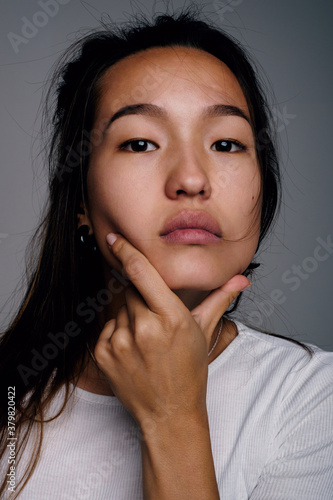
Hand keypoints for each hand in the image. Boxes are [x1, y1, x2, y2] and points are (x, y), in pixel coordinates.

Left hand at [94, 233, 249, 430]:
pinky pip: (106, 328)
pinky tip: (133, 349)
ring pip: (117, 309)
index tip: (114, 237)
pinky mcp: (103, 355)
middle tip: (155, 319)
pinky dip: (117, 333)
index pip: (142, 272)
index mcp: (171, 318)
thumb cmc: (190, 370)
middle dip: (140, 297)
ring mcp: (120, 343)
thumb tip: (242, 278)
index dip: (126, 250)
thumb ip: (220, 299)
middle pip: (129, 291)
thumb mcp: (204, 332)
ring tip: (146, 339)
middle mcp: (143, 328)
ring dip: (129, 316)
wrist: (169, 413)